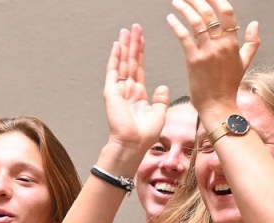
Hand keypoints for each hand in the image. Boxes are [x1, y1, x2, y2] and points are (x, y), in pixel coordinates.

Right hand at [104, 24, 168, 152]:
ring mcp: (118, 90)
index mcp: (138, 95)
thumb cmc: (145, 135)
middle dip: (132, 44)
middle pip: (130, 62)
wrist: (133, 144)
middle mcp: (127, 90)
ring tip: (127, 31)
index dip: (140, 53)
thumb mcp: (159, 114)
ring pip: (122, 63)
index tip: (142, 39)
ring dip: (124, 46)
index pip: (139, 68)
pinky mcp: (111, 92)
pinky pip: (113, 71)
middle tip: (134, 27)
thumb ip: (161, 99)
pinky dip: (115, 58)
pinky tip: (117, 45)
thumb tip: (162, 87)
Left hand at [166, 0, 259, 118]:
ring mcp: (207, 52)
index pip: (227, 13)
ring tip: (176, 1)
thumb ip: (252, 43)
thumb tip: (255, 24)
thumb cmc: (229, 86)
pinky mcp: (193, 60)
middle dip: (196, 0)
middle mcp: (221, 45)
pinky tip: (170, 18)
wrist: (218, 105)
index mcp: (233, 44)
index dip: (216, 0)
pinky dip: (176, 25)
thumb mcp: (244, 62)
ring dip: (184, 9)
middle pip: (209, 14)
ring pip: (196, 22)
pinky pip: (184, 37)